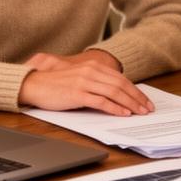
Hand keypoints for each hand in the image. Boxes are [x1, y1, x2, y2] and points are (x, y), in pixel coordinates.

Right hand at [19, 50, 153, 114]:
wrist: (33, 83)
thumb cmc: (55, 83)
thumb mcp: (79, 77)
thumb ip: (96, 81)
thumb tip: (115, 94)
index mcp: (93, 66)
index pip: (121, 79)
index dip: (135, 90)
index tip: (144, 100)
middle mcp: (91, 71)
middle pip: (121, 85)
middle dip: (137, 98)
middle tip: (147, 109)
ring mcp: (84, 82)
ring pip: (114, 93)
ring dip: (130, 104)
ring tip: (139, 112)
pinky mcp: (77, 93)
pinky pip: (101, 101)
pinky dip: (114, 108)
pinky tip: (122, 113)